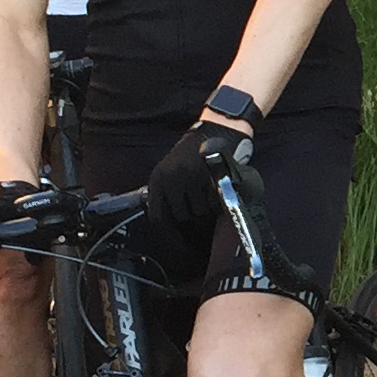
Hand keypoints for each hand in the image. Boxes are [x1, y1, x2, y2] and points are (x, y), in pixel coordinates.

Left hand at [146, 120, 249, 247]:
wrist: (216, 132)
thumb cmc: (193, 156)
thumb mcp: (172, 172)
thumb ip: (169, 194)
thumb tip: (171, 225)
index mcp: (157, 180)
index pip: (159, 217)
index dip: (169, 234)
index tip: (180, 244)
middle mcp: (170, 179)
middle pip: (181, 216)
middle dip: (193, 220)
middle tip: (202, 217)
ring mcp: (189, 177)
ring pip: (198, 211)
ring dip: (206, 212)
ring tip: (210, 203)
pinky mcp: (209, 176)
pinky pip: (213, 202)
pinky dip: (217, 204)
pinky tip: (218, 196)